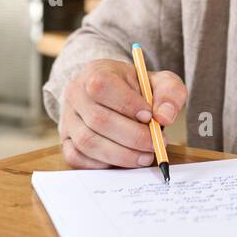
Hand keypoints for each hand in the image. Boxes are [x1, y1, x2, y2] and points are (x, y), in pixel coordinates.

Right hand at [60, 59, 186, 169]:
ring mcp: (67, 119)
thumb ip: (169, 94)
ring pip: (88, 143)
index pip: (102, 86)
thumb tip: (164, 116)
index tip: (150, 116)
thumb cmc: (137, 89)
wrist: (115, 95)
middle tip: (156, 144)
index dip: (127, 104)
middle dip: (133, 137)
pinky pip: (77, 158)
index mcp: (96, 72)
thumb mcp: (159, 82)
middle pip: (98, 120)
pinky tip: (123, 160)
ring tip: (145, 156)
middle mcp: (75, 94)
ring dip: (121, 155)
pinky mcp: (66, 141)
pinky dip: (103, 165)